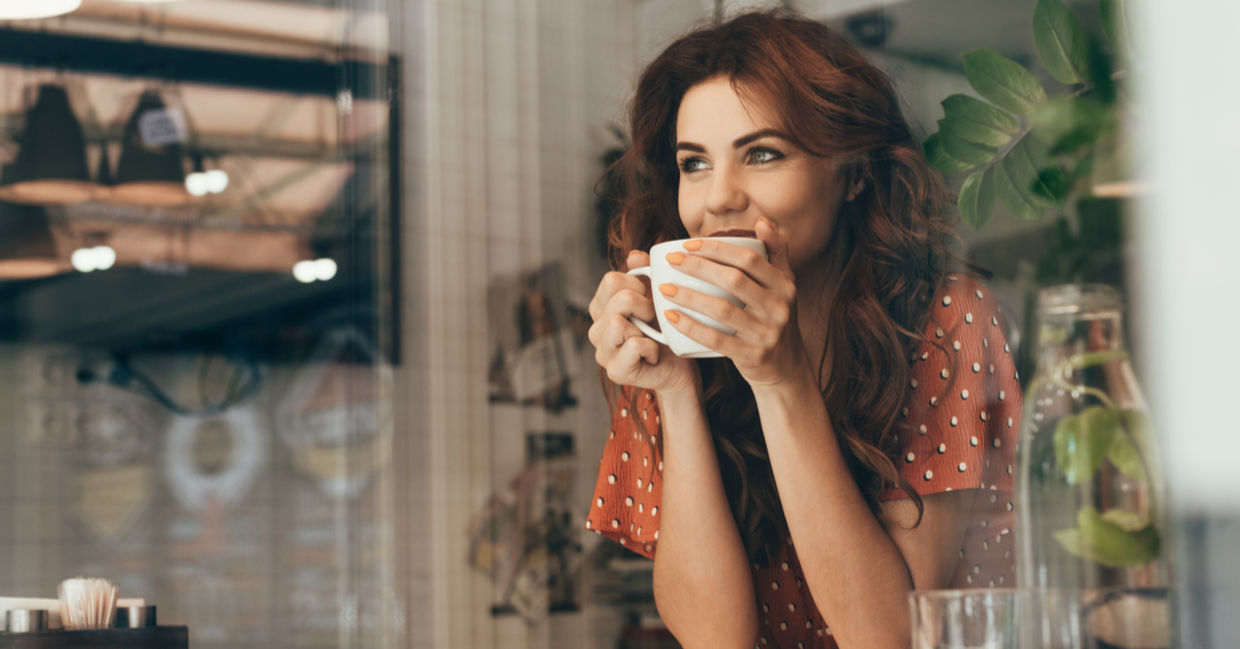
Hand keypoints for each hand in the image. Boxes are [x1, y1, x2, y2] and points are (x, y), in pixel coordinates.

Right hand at [588, 250, 698, 394]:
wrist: (680, 369)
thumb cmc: (666, 332)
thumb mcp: (656, 298)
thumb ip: (644, 274)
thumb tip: (635, 256)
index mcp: (601, 309)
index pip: (611, 280)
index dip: (638, 285)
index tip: (650, 299)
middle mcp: (596, 330)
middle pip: (619, 299)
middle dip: (646, 306)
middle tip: (654, 321)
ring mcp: (602, 352)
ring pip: (619, 322)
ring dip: (646, 328)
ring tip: (652, 337)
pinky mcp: (615, 371)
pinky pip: (634, 345)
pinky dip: (652, 348)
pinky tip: (653, 355)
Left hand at [657, 218, 810, 387]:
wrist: (786, 368)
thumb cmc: (774, 319)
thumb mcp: (784, 286)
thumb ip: (776, 252)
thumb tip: (761, 222)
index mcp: (785, 285)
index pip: (749, 258)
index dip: (717, 248)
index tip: (688, 244)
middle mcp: (780, 307)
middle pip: (734, 280)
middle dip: (698, 267)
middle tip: (671, 261)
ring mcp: (767, 333)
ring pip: (723, 309)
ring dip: (689, 296)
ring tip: (664, 287)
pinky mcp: (753, 356)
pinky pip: (717, 339)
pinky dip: (692, 327)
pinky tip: (671, 317)